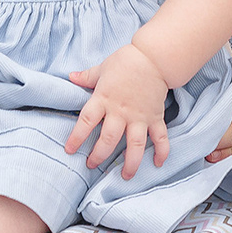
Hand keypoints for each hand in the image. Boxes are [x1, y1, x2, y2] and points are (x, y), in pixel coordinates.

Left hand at [67, 43, 169, 179]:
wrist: (154, 56)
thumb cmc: (126, 60)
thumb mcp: (102, 68)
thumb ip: (87, 77)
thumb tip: (71, 77)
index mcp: (104, 99)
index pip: (86, 121)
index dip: (77, 137)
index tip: (70, 150)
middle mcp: (121, 112)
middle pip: (109, 139)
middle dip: (99, 156)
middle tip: (92, 165)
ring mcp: (140, 117)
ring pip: (135, 145)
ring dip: (130, 163)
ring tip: (125, 176)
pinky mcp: (155, 117)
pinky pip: (160, 137)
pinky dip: (161, 151)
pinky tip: (157, 163)